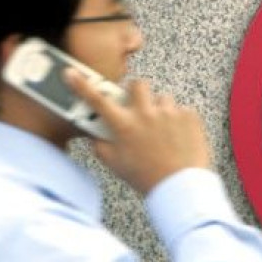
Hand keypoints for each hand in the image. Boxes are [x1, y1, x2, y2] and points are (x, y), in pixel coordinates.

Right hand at [65, 69, 211, 193]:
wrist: (180, 187)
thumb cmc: (146, 177)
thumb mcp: (115, 164)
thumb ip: (100, 144)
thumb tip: (95, 131)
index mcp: (124, 125)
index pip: (97, 100)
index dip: (82, 85)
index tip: (71, 73)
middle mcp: (145, 114)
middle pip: (137, 84)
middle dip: (137, 93)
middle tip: (139, 109)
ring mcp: (169, 112)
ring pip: (162, 98)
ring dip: (160, 110)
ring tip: (163, 131)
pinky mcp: (189, 116)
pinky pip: (181, 110)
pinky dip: (179, 121)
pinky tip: (177, 138)